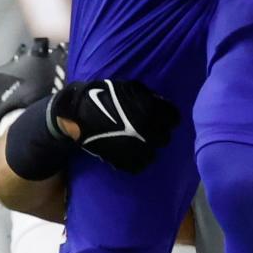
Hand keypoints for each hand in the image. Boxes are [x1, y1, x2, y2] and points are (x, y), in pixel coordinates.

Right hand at [50, 77, 179, 172]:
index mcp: (150, 111)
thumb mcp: (130, 87)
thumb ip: (149, 96)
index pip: (174, 118)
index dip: (168, 117)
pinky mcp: (123, 161)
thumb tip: (161, 103)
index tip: (162, 117)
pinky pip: (139, 165)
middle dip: (158, 132)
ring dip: (148, 148)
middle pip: (165, 138)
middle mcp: (147, 131)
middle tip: (148, 129)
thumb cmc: (105, 95)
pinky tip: (130, 152)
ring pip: (153, 154)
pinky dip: (136, 160)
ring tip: (139, 142)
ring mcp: (135, 148)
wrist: (78, 113)